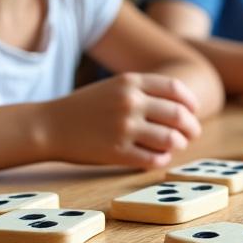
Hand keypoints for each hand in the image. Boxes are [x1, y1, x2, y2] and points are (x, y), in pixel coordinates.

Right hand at [43, 73, 201, 168]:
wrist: (50, 125)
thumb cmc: (85, 107)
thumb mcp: (114, 87)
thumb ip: (144, 91)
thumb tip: (182, 108)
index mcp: (131, 82)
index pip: (176, 90)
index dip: (190, 103)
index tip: (192, 112)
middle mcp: (130, 102)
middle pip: (179, 116)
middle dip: (191, 127)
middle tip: (192, 134)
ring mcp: (124, 128)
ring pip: (171, 139)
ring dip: (179, 144)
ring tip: (175, 146)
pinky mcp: (117, 152)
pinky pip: (153, 159)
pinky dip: (162, 159)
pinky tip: (158, 157)